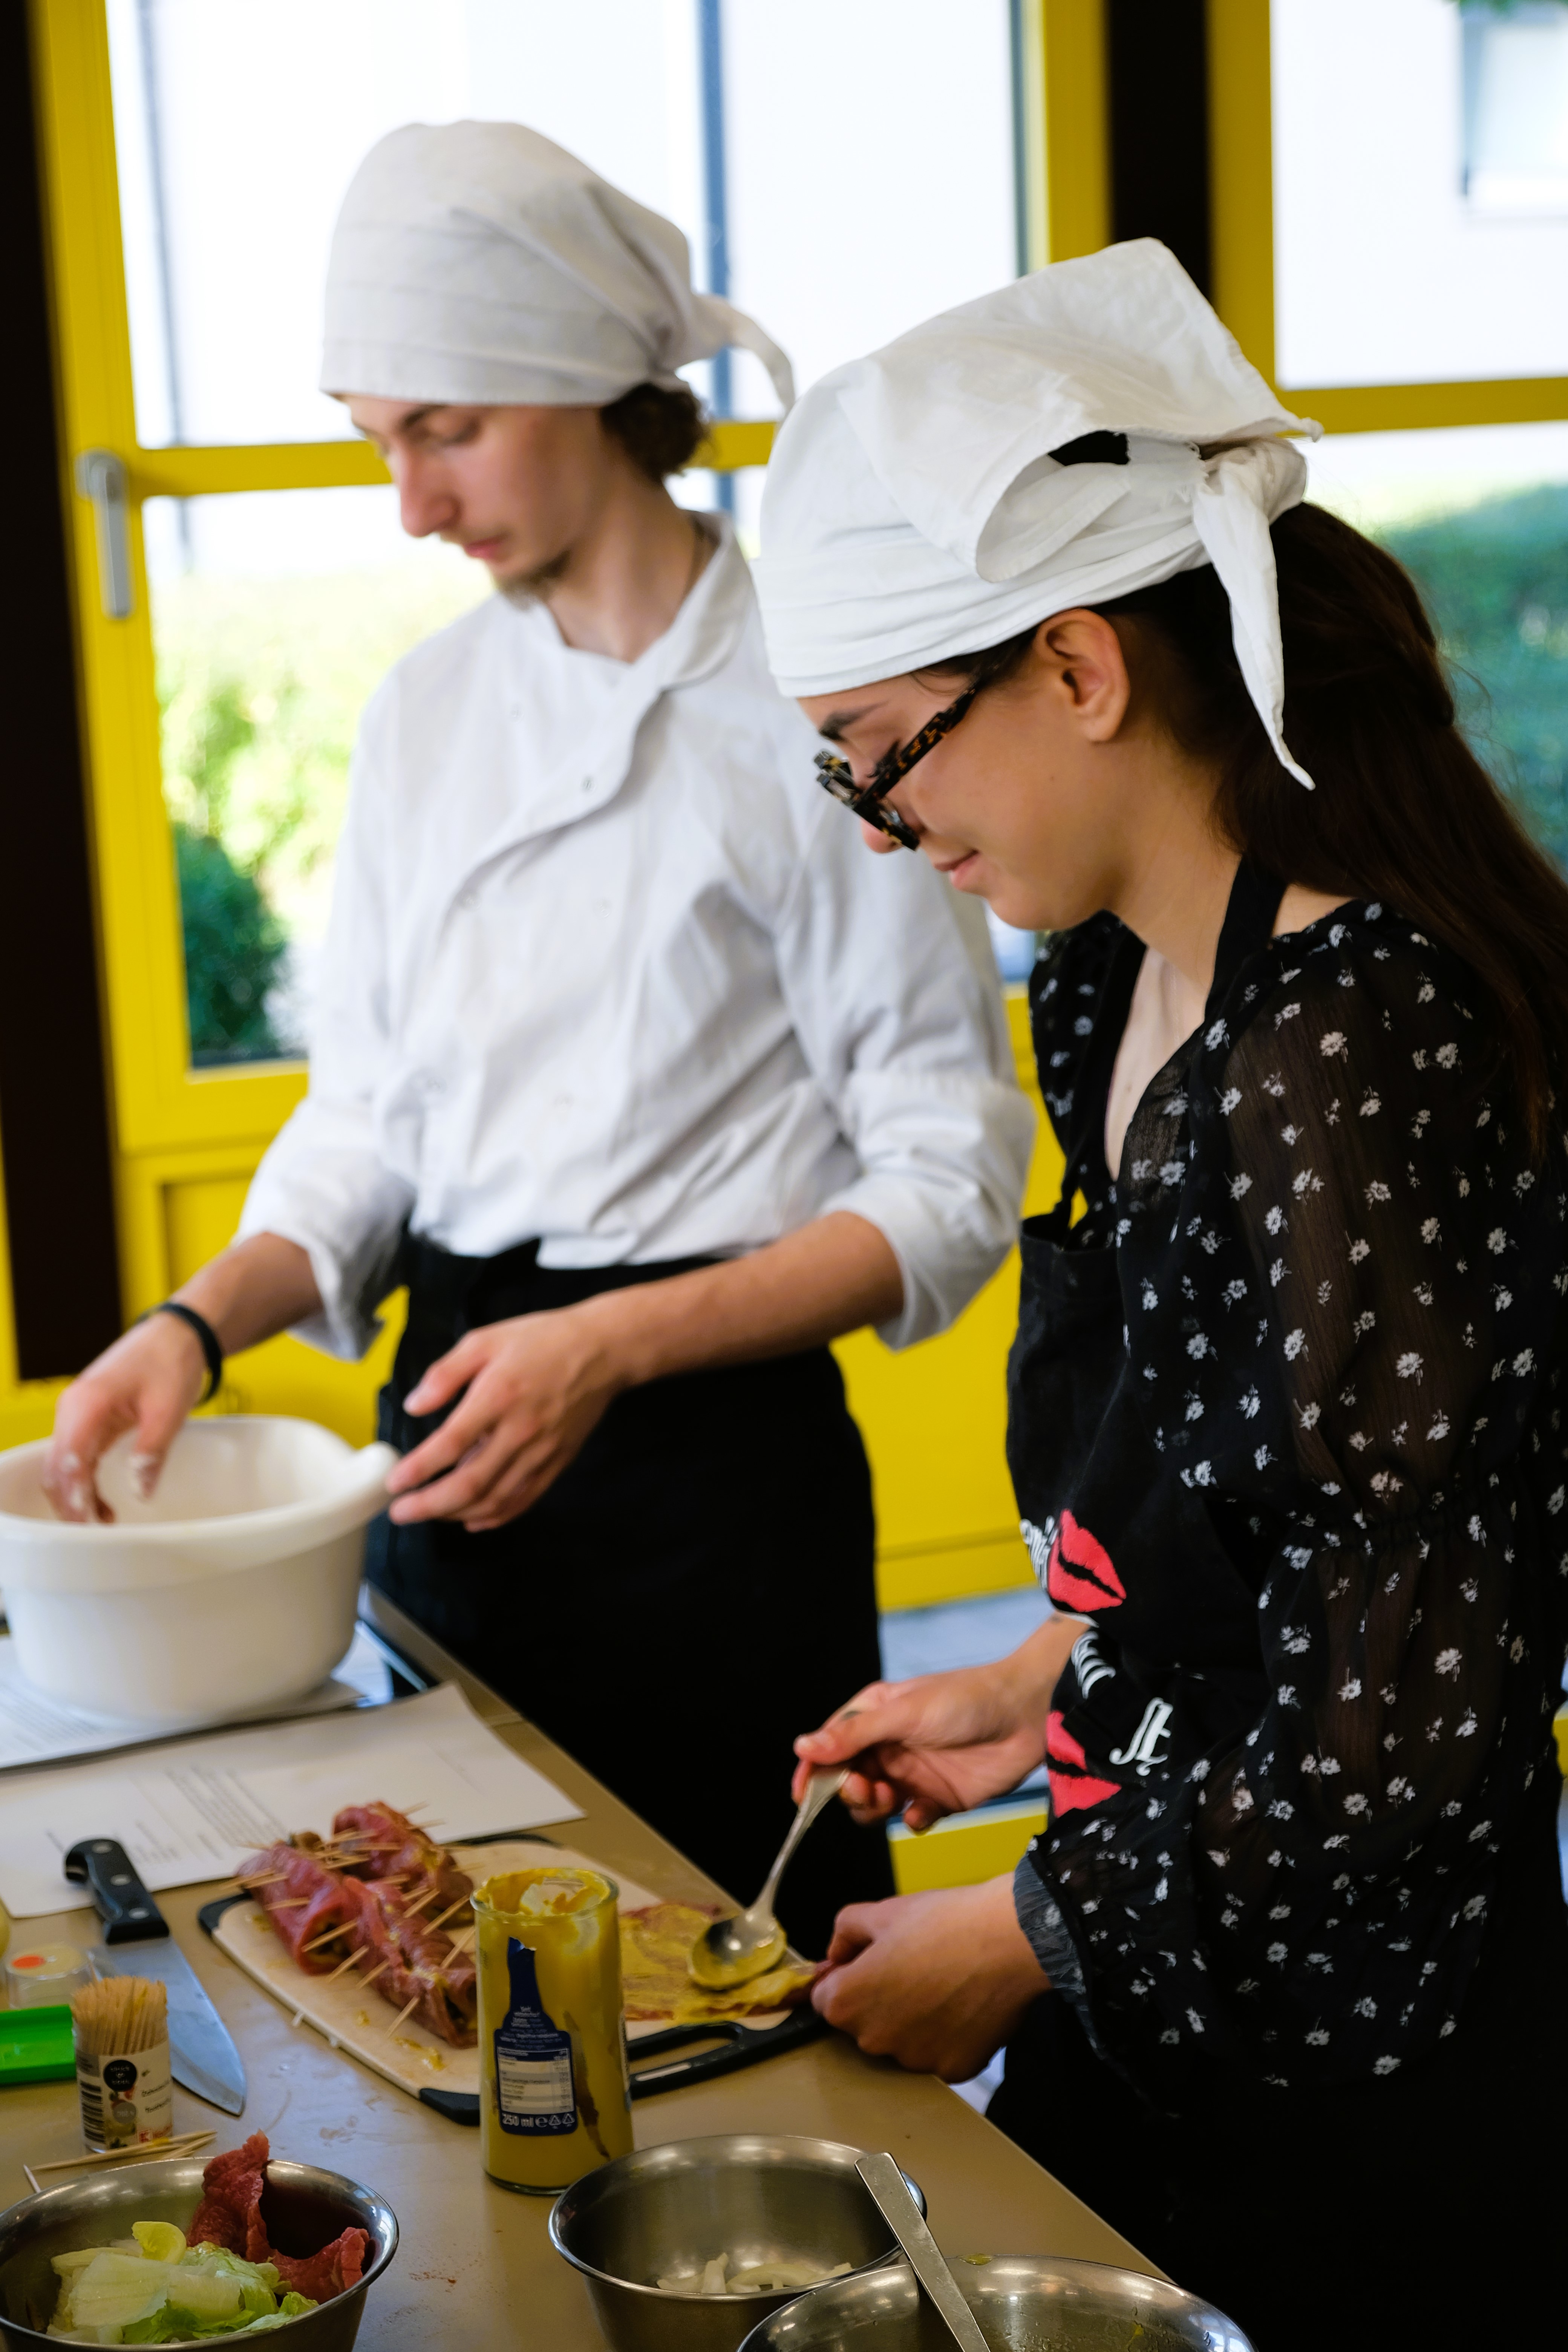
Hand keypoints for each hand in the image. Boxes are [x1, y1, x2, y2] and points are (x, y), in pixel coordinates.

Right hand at [45, 1315, 207, 1522]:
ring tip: (100, 1524)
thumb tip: (140, 1491)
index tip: (88, 1524)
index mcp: (88, 1404)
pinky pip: (77, 1457)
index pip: (69, 1460)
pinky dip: (84, 1482)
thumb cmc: (171, 1362)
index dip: (75, 1496)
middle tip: (92, 1534)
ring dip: (75, 1496)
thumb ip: (151, 1452)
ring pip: (62, 1466)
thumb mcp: (168, 1410)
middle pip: (57, 1467)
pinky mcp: (88, 1419)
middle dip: (70, 1504)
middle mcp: (73, 1409)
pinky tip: (101, 1504)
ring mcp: (77, 1414)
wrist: (176, 1333)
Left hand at [383, 1301, 626, 1531]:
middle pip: (470, 1484)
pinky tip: (472, 1518)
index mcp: (498, 1397)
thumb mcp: (485, 1340)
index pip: (450, 1445)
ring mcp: (542, 1452)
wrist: (603, 1351)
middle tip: (401, 1512)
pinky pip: (523, 1500)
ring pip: (495, 1499)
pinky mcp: (558, 1462)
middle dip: (429, 1505)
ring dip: (456, 1513)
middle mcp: (520, 1431)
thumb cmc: (541, 1340)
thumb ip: (445, 1374)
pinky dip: (495, 1516)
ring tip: (429, 1513)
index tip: (394, 1483)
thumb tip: (414, 1406)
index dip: (418, 1470)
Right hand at [792, 1618, 1081, 1829]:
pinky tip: (921, 1813)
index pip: (831, 1746)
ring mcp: (915, 1773)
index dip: (812, 1770)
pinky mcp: (940, 1798)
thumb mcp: (905, 1713)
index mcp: (876, 1717)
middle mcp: (891, 1746)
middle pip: (849, 1780)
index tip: (801, 1795)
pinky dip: (911, 1821)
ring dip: (874, 1808)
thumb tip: (803, 1747)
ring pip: (875, 1804)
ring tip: (891, 1798)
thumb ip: (854, 1736)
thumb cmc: (966, 1700)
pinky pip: (911, 1820)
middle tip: (866, 1788)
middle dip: (848, 1790)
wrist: (1026, 1716)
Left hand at [811, 1878, 1047, 2079]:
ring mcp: (915, 2060)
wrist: (1009, 1940)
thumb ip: (844, 1932)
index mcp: (848, 2002)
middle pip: (863, 2023)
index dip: (843, 1976)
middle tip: (910, 1967)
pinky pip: (938, 2054)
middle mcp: (875, 2040)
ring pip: (901, 2041)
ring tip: (941, 1983)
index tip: (864, 1964)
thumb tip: (837, 1953)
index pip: (823, 1998)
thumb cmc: (947, 1923)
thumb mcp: (883, 1911)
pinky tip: (961, 2004)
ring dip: (911, 2020)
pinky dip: (946, 2036)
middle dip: (878, 1998)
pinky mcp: (952, 2069)